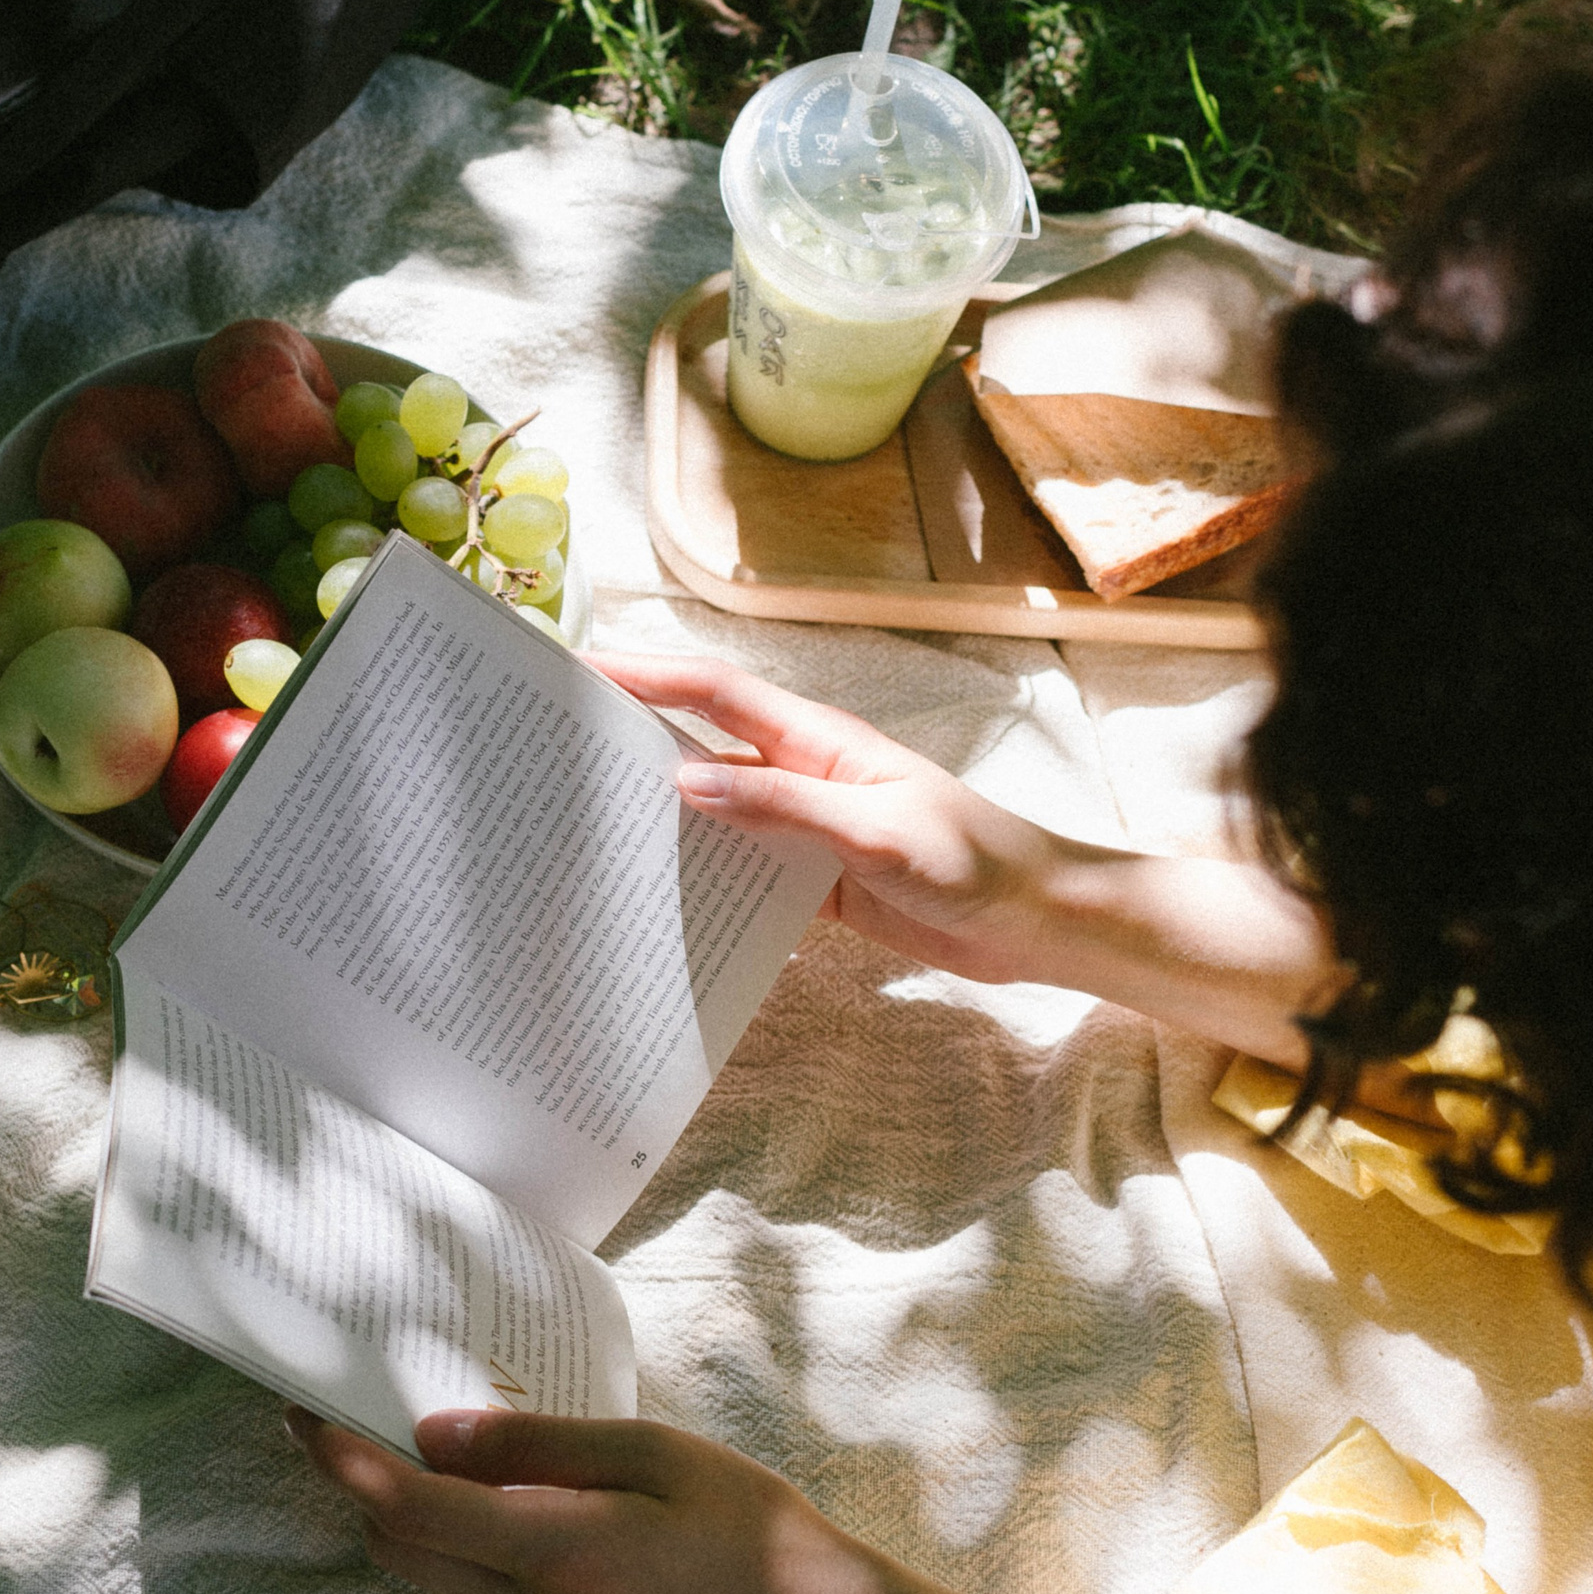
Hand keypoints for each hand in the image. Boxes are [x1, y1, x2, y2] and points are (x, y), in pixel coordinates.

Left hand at [287, 1405, 1127, 1593]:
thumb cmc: (746, 1524)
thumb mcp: (650, 1454)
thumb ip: (538, 1447)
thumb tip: (434, 1436)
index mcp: (557, 1556)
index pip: (414, 1511)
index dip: (346, 1462)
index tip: (304, 1412)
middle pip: (404, 1548)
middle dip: (369, 1485)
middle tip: (361, 1411)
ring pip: (435, 1576)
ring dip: (416, 1517)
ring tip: (434, 1447)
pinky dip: (463, 1547)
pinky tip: (502, 1503)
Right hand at [590, 654, 1334, 1063]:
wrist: (1038, 923)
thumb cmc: (975, 862)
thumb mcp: (876, 834)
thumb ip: (785, 808)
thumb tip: (684, 783)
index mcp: (820, 741)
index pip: (716, 694)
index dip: (648, 675)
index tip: (580, 670)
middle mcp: (805, 775)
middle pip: (702, 747)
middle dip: (633, 739)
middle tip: (555, 749)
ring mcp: (809, 829)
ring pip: (716, 815)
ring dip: (659, 819)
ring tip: (583, 832)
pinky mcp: (818, 883)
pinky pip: (743, 874)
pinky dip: (701, 882)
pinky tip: (655, 904)